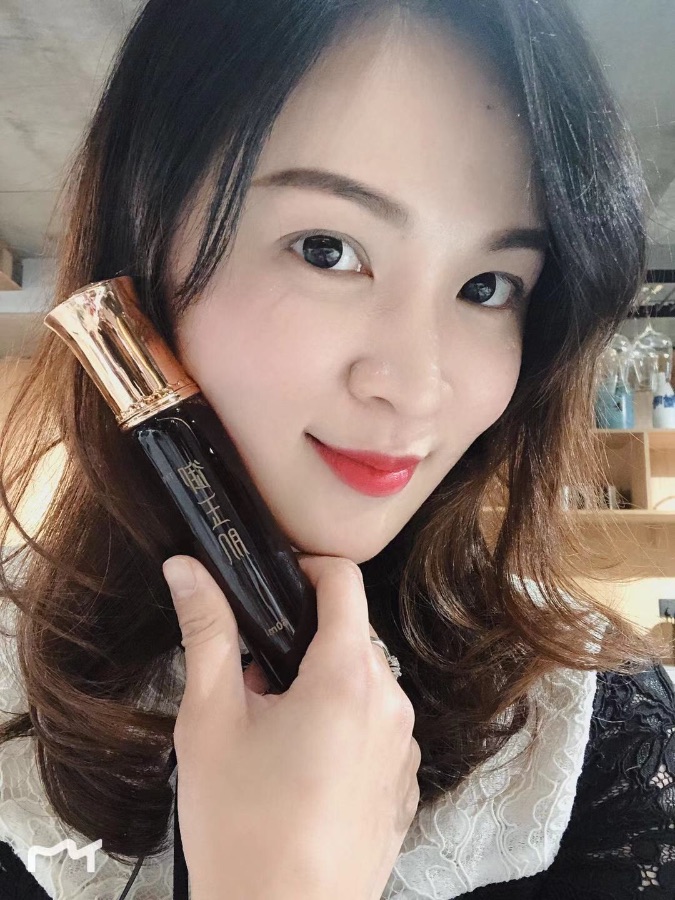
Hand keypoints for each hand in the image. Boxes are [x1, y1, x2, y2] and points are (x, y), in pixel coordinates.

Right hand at [162, 552, 420, 899]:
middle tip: (256, 685)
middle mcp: (390, 704)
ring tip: (277, 736)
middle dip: (305, 642)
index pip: (345, 582)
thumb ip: (205, 632)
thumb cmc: (242, 825)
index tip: (275, 586)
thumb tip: (187, 568)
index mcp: (347, 677)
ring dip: (325, 686)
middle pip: (353, 635)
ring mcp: (403, 748)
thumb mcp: (210, 721)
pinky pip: (378, 729)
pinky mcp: (404, 786)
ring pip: (366, 683)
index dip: (308, 569)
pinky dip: (346, 728)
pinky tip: (307, 772)